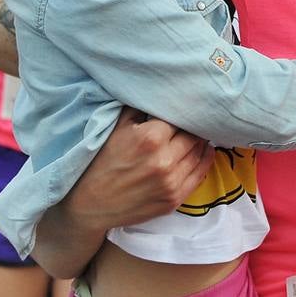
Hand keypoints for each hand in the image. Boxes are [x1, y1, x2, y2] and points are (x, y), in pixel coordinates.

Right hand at [69, 107, 214, 230]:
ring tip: (200, 134)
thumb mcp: (116, 128)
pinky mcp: (174, 200)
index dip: (181, 112)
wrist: (90, 205)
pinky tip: (205, 151)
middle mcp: (164, 160)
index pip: (180, 117)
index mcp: (151, 138)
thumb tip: (157, 92)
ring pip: (199, 154)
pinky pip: (200, 175)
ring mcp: (171, 183)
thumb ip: (139, 108)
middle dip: (192, 127)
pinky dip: (205, 160)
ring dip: (201, 142)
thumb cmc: (102, 163)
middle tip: (193, 121)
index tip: (183, 108)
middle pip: (193, 135)